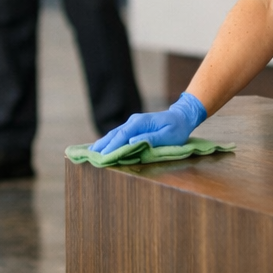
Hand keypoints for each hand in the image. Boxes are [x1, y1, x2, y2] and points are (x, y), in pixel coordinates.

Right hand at [93, 93, 207, 153]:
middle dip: (103, 144)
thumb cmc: (177, 128)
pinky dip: (110, 140)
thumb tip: (133, 142)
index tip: (102, 155)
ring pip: (115, 133)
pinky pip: (120, 134)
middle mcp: (134, 121)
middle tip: (90, 154)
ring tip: (93, 151)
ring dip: (104, 142)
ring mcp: (133, 123)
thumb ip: (151, 138)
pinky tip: (104, 146)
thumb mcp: (168, 135)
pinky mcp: (135, 127)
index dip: (112, 146)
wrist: (182, 117)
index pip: (122, 135)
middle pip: (115, 133)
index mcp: (141, 123)